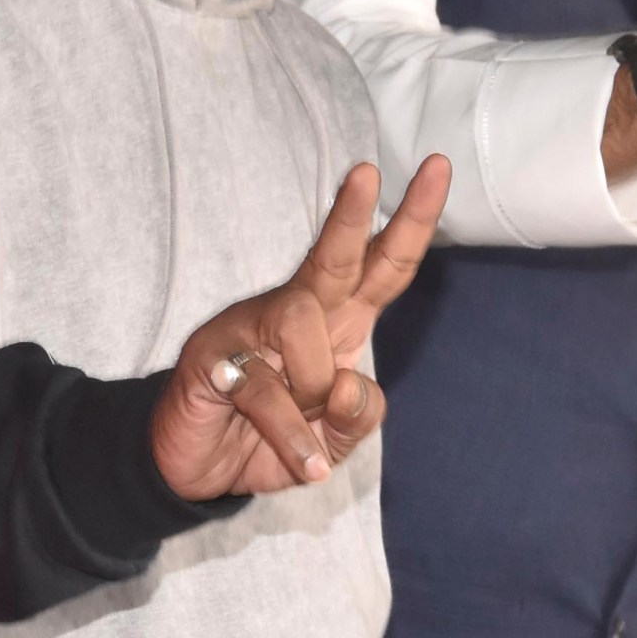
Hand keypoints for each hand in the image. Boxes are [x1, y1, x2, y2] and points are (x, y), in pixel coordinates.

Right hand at [151, 155, 448, 501]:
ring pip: (302, 322)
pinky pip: (266, 387)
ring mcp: (249, 329)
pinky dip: (292, 435)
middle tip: (368, 172)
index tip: (439, 168)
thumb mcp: (336, 443)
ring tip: (307, 433)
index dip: (412, 222)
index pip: (383, 266)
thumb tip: (348, 384)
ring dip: (313, 387)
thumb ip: (359, 416)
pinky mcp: (213, 357)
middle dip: (355, 215)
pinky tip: (302, 463)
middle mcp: (297, 314)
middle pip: (334, 256)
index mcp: (338, 324)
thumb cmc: (269, 440)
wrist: (196, 468)